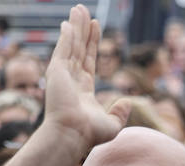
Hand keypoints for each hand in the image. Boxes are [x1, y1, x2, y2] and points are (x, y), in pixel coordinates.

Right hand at [43, 5, 129, 149]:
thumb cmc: (89, 134)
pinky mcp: (56, 70)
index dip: (92, 43)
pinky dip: (67, 35)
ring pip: (71, 44)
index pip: (88, 60)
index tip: (95, 27)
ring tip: (79, 9)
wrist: (72, 134)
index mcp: (83, 89)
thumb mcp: (112, 124)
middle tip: (83, 11)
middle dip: (82, 29)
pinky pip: (64, 48)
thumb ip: (120, 112)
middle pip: (78, 47)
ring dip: (75, 26)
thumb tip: (128, 101)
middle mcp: (71, 78)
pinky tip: (70, 22)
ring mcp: (63, 73)